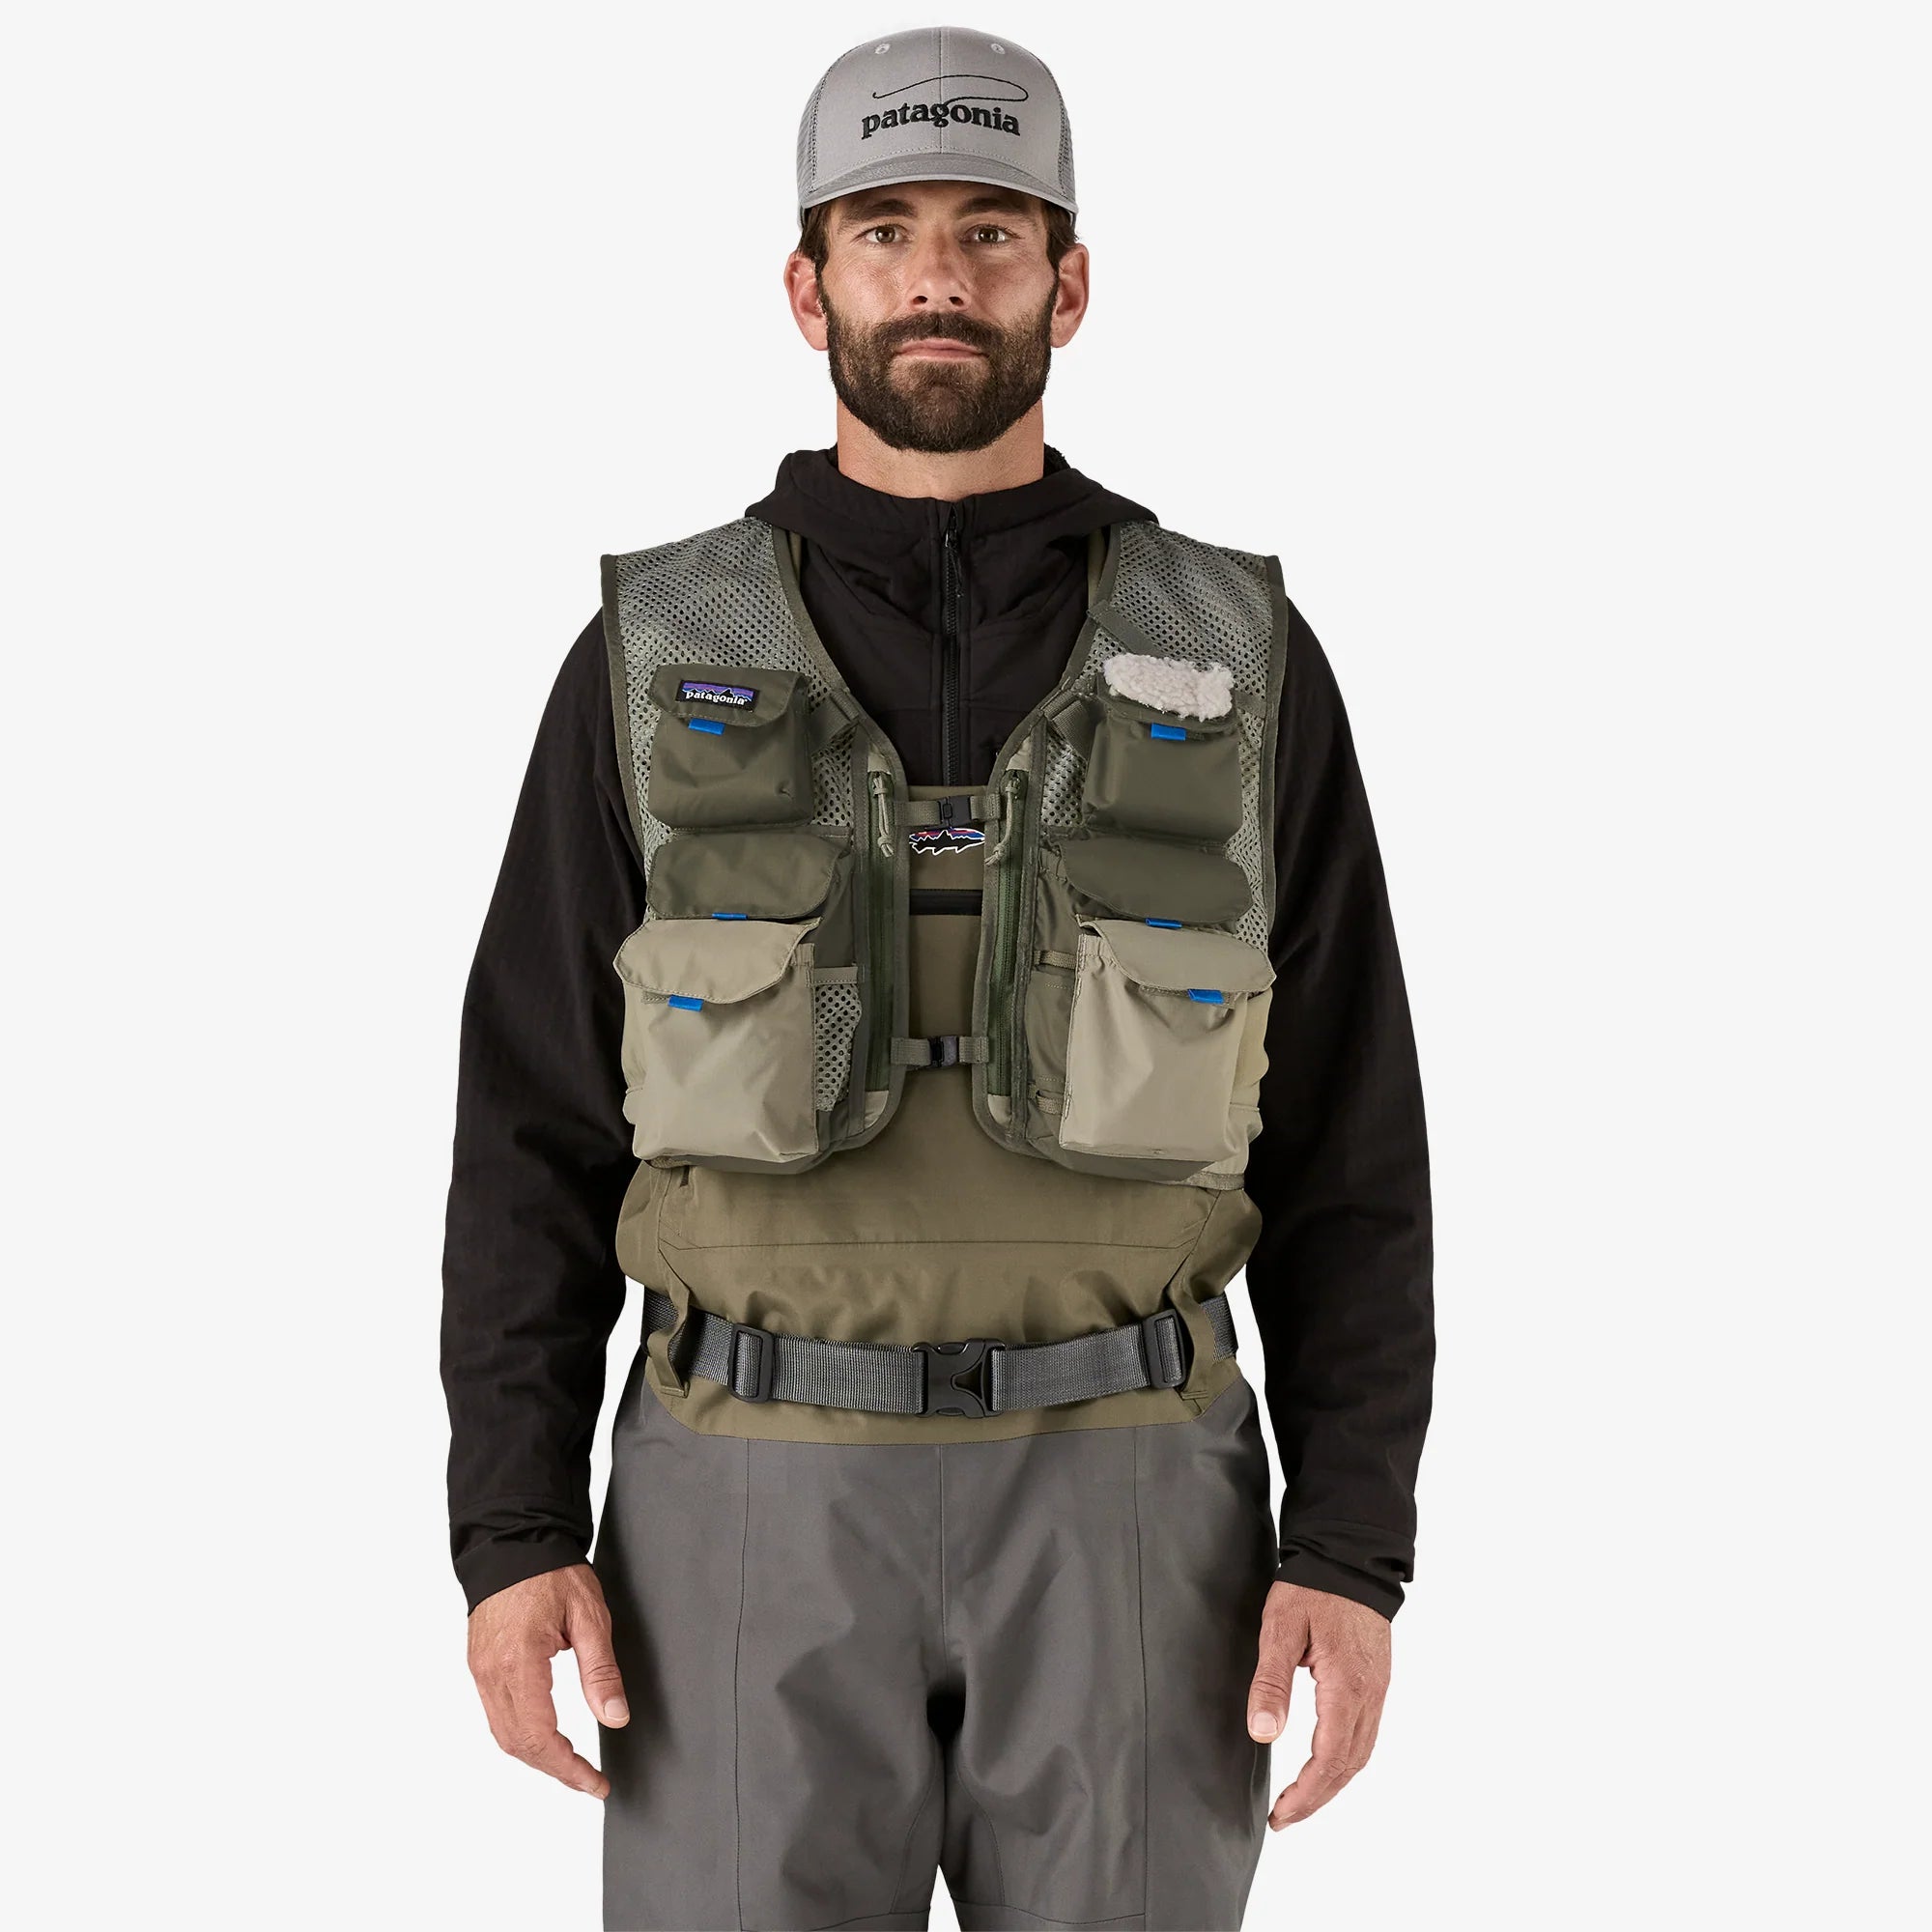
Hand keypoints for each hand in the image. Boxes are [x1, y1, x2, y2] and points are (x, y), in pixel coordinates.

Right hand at [467, 1562, 629, 1797]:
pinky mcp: (479, 1664)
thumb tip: (615, 1717)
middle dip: (555, 1769)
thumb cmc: (551, 1572)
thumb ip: (600, 1671)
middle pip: (519, 1745)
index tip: (595, 1783)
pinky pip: (496, 1714)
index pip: (541, 1738)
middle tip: (589, 1780)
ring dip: (537, 1757)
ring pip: (504, 1735)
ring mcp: (480, 1671)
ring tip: (571, 1765)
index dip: (569, 1769)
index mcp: (519, 1663)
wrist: (513, 1541)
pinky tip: (546, 1736)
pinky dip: (522, 1735)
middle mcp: (492, 1673)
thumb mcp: (589, 1616)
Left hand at [1245, 1580, 1391, 1828]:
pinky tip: (1325, 1763)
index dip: (1306, 1794)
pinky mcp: (1377, 1680)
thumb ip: (1271, 1682)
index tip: (1281, 1816)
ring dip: (1332, 1782)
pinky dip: (1345, 1760)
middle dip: (1317, 1798)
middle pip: (1348, 1765)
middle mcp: (1370, 1695)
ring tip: (1301, 1800)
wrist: (1350, 1555)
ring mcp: (1378, 1689)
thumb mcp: (1280, 1627)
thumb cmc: (1312, 1588)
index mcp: (1347, 1687)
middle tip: (1285, 1818)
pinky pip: (1365, 1733)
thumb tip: (1263, 1735)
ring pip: (1361, 1753)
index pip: (1329, 1759)